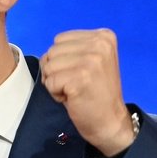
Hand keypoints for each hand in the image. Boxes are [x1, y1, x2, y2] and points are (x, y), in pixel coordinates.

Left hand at [40, 28, 135, 157]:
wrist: (110, 121)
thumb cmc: (96, 93)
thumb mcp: (91, 61)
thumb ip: (73, 50)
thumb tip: (46, 55)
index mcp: (103, 36)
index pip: (60, 39)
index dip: (62, 59)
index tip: (80, 73)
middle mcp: (99, 44)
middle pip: (52, 51)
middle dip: (57, 71)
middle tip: (76, 84)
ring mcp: (91, 60)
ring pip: (48, 66)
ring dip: (55, 82)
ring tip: (74, 90)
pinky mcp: (80, 77)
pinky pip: (50, 82)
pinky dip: (55, 94)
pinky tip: (72, 98)